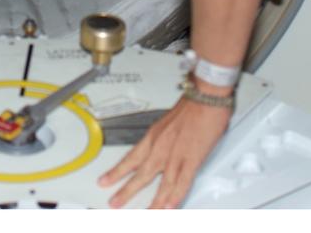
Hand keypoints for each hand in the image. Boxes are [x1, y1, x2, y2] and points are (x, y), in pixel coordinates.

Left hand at [99, 96, 229, 208]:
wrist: (206, 97)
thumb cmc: (190, 106)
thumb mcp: (167, 122)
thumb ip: (162, 138)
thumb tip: (160, 149)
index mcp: (153, 136)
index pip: (130, 158)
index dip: (116, 172)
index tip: (105, 181)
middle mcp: (160, 147)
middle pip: (140, 175)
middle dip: (126, 192)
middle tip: (114, 203)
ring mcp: (176, 155)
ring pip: (162, 184)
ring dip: (154, 203)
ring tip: (146, 215)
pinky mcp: (193, 159)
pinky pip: (183, 182)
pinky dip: (176, 196)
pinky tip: (169, 207)